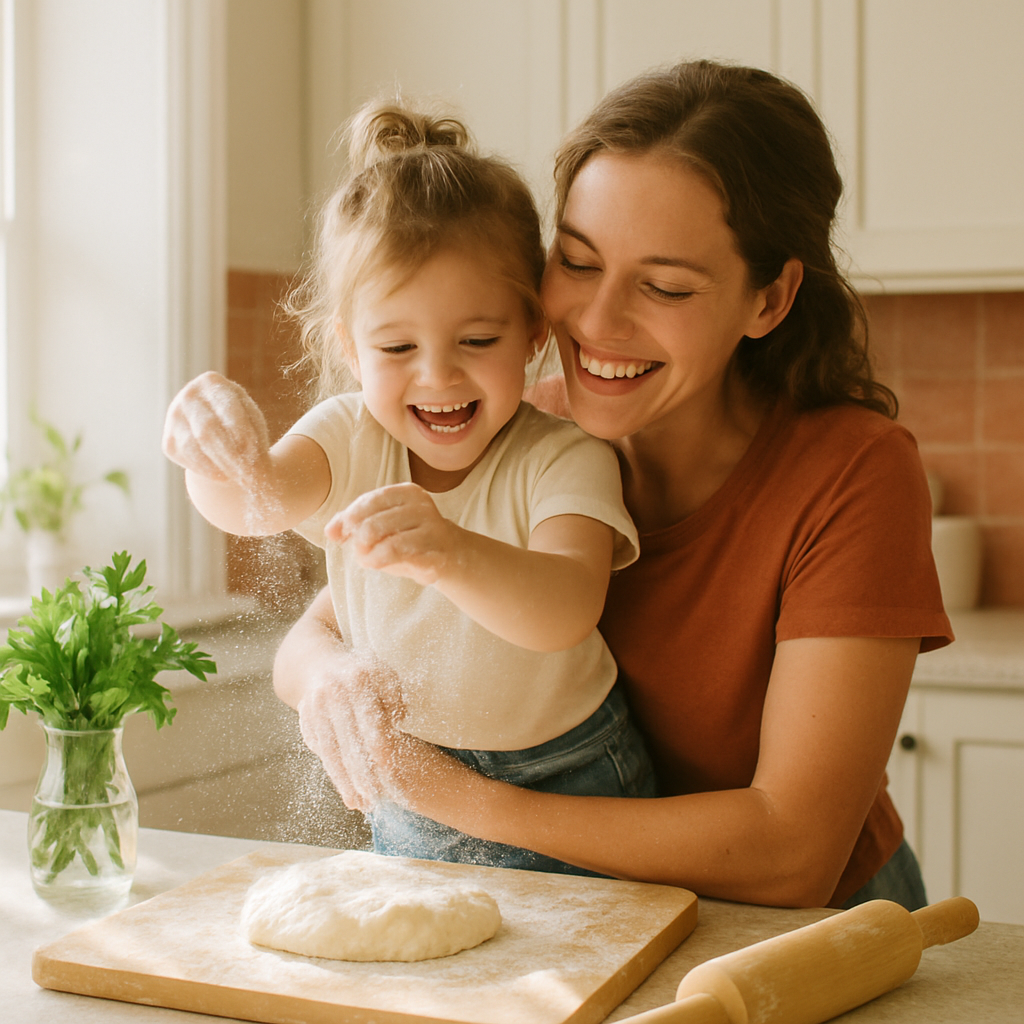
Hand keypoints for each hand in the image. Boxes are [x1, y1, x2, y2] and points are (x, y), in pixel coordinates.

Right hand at [162, 371, 270, 484]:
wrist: (218, 435)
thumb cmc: (243, 425)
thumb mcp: (254, 424)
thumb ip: (253, 436)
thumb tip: (250, 460)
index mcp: (212, 383)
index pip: (227, 408)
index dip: (242, 433)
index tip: (256, 454)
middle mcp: (188, 396)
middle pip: (207, 429)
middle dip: (230, 456)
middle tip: (249, 476)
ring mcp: (174, 418)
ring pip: (193, 446)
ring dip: (219, 466)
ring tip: (240, 477)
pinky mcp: (168, 442)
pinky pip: (186, 459)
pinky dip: (207, 470)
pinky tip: (223, 475)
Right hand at [296, 656, 406, 811]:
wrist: (315, 662)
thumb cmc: (362, 671)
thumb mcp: (384, 674)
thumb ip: (394, 698)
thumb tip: (397, 725)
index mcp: (358, 682)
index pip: (370, 724)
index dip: (379, 752)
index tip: (390, 776)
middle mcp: (332, 695)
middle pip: (348, 743)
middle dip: (361, 776)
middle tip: (374, 802)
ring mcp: (314, 708)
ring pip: (330, 751)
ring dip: (344, 781)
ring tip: (357, 804)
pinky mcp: (303, 720)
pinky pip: (318, 749)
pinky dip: (331, 770)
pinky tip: (343, 787)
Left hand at [325, 483, 460, 585]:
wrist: (450, 554)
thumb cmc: (409, 536)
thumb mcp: (381, 523)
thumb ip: (352, 523)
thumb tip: (330, 532)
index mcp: (408, 492)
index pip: (370, 501)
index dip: (350, 518)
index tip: (343, 534)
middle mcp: (422, 507)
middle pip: (375, 524)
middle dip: (360, 542)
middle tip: (359, 552)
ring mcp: (433, 530)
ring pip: (389, 544)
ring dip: (370, 557)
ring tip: (368, 560)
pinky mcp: (437, 553)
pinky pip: (404, 559)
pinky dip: (384, 562)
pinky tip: (380, 564)